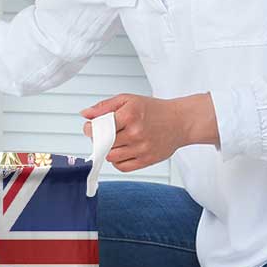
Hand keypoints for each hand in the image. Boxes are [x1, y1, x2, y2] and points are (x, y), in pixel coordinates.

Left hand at [79, 92, 218, 170]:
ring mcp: (142, 148)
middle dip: (99, 139)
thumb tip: (85, 114)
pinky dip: (118, 161)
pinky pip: (122, 167)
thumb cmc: (154, 110)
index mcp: (129, 115)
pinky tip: (123, 151)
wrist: (180, 121)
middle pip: (103, 144)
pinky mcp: (147, 160)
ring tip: (116, 142)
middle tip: (105, 134)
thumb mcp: (128, 100)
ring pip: (111, 157)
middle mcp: (136, 133)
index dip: (90, 129)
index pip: (99, 128)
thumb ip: (104, 106)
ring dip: (108, 151)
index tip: (91, 128)